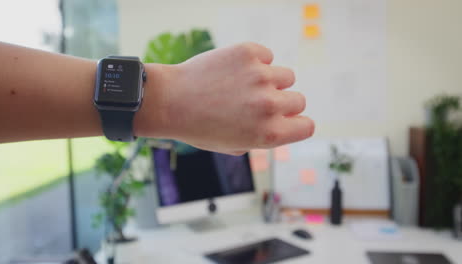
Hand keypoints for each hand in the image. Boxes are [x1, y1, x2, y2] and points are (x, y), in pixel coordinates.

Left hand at [138, 43, 314, 154]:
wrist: (169, 101)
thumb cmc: (198, 128)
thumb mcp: (233, 146)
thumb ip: (262, 138)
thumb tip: (281, 123)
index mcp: (269, 134)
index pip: (307, 127)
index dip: (296, 124)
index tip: (285, 120)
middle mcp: (269, 105)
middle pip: (298, 100)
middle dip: (282, 103)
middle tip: (255, 103)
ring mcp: (260, 76)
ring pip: (286, 76)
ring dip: (270, 81)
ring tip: (243, 85)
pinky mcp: (248, 53)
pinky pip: (267, 56)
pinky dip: (255, 62)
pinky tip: (234, 70)